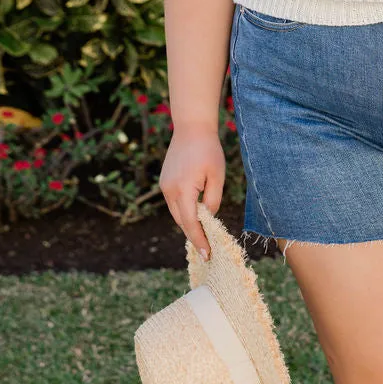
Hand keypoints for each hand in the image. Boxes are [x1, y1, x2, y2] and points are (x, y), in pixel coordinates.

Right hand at [159, 128, 226, 259]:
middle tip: (207, 251)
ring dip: (188, 224)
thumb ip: (213, 200)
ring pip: (176, 213)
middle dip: (194, 236)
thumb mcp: (217, 176)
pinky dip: (183, 211)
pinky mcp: (164, 181)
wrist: (191, 128)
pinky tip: (195, 216)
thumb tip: (208, 217)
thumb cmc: (208, 150)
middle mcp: (169, 190)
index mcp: (183, 190)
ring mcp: (164, 186)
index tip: (207, 255)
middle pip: (181, 221)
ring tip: (202, 236)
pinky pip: (174, 202)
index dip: (199, 240)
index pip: (190, 223)